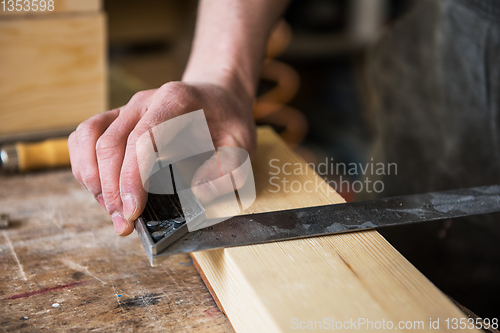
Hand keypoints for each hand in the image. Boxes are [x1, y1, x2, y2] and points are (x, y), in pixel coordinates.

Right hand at [68, 81, 255, 235]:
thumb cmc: (227, 122)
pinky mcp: (116, 118)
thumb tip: (200, 193)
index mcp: (176, 102)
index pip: (143, 139)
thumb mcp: (243, 145)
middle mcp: (145, 101)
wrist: (216, 97)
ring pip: (90, 138)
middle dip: (112, 190)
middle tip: (123, 224)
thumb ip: (230, 170)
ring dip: (93, 179)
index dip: (132, 177)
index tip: (133, 211)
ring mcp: (127, 108)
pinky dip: (84, 164)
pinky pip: (85, 136)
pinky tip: (99, 189)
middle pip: (111, 143)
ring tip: (111, 210)